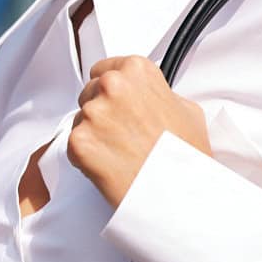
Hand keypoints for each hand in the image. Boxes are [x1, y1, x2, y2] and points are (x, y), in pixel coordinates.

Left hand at [68, 56, 209, 207]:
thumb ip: (158, 93)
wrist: (179, 192)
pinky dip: (87, 158)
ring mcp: (93, 114)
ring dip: (94, 135)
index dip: (110, 90)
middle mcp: (111, 86)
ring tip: (122, 153)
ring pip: (80, 120)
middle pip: (88, 93)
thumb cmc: (185, 155)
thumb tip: (149, 95)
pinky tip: (111, 165)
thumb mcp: (187, 109)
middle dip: (101, 112)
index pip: (103, 69)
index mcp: (136, 70)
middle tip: (123, 134)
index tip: (117, 103)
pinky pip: (74, 147)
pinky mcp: (79, 142)